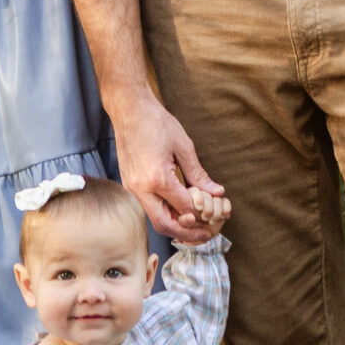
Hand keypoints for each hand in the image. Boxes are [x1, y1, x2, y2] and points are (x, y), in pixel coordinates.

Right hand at [110, 87, 224, 240]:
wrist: (129, 110)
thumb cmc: (156, 123)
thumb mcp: (184, 147)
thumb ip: (199, 174)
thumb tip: (216, 192)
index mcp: (157, 179)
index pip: (184, 208)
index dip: (202, 215)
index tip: (215, 215)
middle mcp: (141, 188)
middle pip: (165, 224)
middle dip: (187, 233)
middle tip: (206, 235)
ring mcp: (132, 188)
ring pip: (154, 219)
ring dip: (175, 226)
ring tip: (195, 226)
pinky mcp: (129, 185)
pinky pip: (148, 208)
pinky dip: (164, 214)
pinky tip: (179, 210)